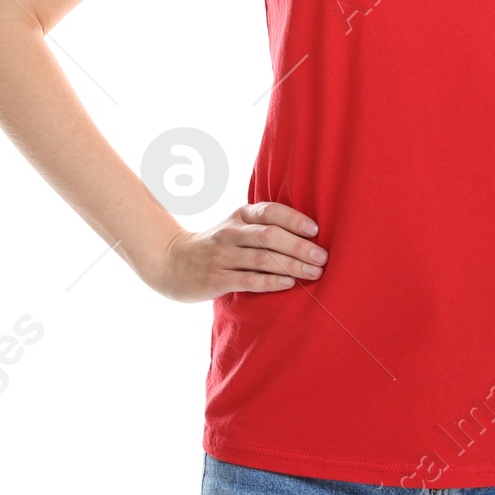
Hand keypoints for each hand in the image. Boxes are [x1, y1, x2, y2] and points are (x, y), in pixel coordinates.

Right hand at [149, 201, 327, 302]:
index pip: (271, 211)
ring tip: (314, 273)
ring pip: (262, 258)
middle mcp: (231, 232)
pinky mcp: (216, 278)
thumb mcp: (236, 227)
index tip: (316, 230)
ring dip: (292, 265)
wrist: (172, 262)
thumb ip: (263, 227)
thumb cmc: (217, 245)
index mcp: (240, 215)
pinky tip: (288, 283)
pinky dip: (271, 281)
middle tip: (322, 257)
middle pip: (270, 236)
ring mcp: (222, 255)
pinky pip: (248, 279)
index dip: (295, 219)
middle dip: (300, 246)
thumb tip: (308, 235)